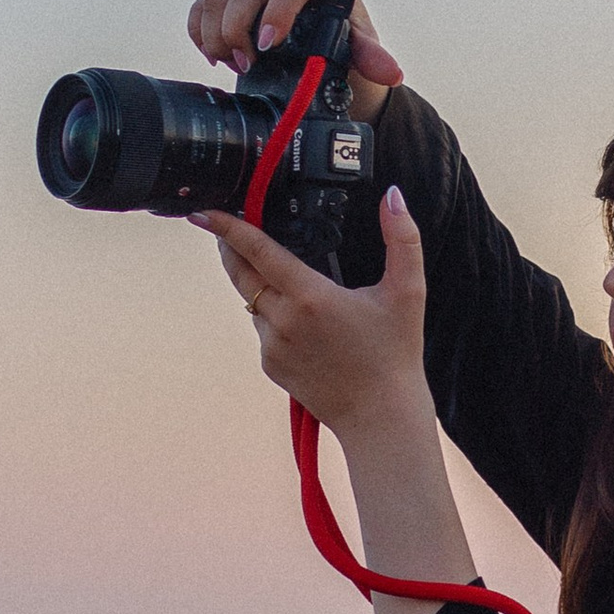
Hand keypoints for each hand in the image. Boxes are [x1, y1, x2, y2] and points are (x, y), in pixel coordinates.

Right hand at [188, 0, 402, 123]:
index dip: (280, 10)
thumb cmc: (344, 35)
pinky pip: (205, 0)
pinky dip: (200, 29)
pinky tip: (214, 52)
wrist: (321, 34)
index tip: (269, 44)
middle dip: (239, 29)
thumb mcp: (357, 45)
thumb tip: (390, 72)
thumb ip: (370, 54)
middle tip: (246, 65)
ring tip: (233, 62)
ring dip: (217, 32)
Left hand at [196, 184, 430, 434]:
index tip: (205, 212)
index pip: (257, 251)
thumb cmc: (395, 354)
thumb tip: (393, 197)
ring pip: (251, 301)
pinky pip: (262, 329)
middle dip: (229, 247)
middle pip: (240, 273)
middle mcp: (282, 320)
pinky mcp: (270, 365)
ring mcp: (271, 345)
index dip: (229, 227)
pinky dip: (273, 315)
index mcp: (310, 296)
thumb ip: (403, 238)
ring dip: (258, 283)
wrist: (380, 416)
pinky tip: (303, 320)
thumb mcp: (408, 291)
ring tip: (285, 276)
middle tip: (227, 227)